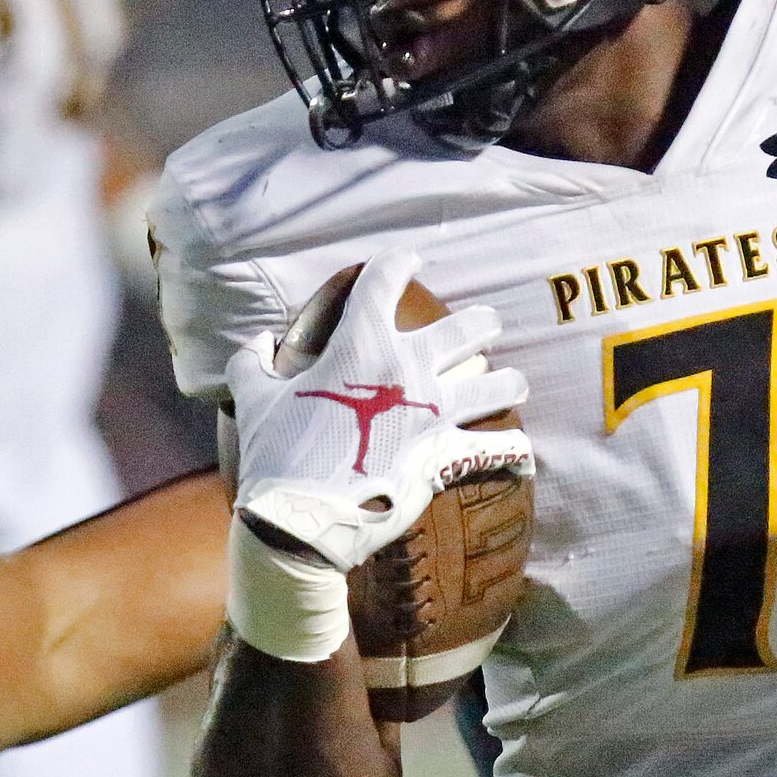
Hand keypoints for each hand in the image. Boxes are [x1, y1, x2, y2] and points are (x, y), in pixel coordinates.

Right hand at [229, 248, 531, 573]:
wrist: (301, 517)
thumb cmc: (274, 453)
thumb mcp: (253, 398)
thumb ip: (253, 363)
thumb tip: (257, 344)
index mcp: (360, 344)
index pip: (384, 282)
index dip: (399, 263)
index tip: (410, 259)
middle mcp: (407, 370)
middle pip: (466, 329)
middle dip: (481, 322)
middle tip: (487, 322)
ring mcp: (433, 413)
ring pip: (494, 386)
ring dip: (507, 383)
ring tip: (515, 383)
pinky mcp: (445, 457)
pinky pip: (495, 451)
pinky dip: (511, 454)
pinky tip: (523, 456)